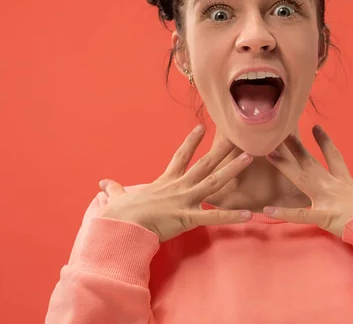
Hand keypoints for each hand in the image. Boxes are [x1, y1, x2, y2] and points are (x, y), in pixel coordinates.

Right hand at [99, 125, 252, 241]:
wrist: (120, 224)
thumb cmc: (120, 213)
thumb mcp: (118, 197)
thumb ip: (115, 189)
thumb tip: (103, 182)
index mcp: (165, 181)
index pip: (180, 157)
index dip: (191, 142)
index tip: (201, 128)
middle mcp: (179, 186)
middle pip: (205, 164)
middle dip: (222, 150)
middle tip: (239, 137)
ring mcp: (185, 200)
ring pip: (214, 181)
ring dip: (233, 169)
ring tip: (249, 158)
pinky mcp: (187, 217)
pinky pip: (214, 217)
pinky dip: (231, 216)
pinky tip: (248, 214)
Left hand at [264, 125, 352, 236]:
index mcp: (347, 182)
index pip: (334, 157)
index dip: (324, 142)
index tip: (315, 127)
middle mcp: (333, 187)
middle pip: (310, 163)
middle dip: (294, 147)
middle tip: (279, 133)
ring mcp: (327, 200)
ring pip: (300, 179)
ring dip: (284, 165)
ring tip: (266, 152)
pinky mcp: (325, 216)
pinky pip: (300, 215)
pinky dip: (284, 213)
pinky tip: (266, 210)